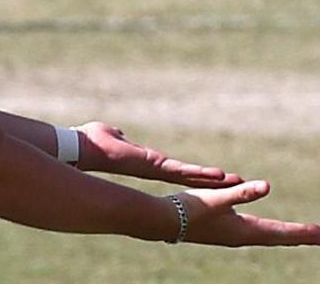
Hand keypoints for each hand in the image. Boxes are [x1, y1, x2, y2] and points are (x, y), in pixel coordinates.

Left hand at [75, 121, 240, 186]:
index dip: (194, 175)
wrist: (83, 149)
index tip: (212, 179)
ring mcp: (156, 168)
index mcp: (147, 162)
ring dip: (211, 180)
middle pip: (188, 177)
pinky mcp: (154, 165)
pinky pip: (181, 172)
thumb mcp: (112, 136)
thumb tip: (118, 134)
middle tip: (235, 185)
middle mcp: (156, 168)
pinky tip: (217, 178)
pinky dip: (199, 174)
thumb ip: (119, 137)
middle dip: (210, 182)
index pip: (176, 170)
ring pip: (189, 177)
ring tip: (235, 182)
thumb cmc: (93, 141)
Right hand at [176, 180, 319, 246]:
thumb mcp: (217, 197)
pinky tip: (265, 227)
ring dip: (285, 234)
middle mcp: (239, 236)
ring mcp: (231, 234)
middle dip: (298, 237)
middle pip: (276, 237)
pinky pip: (254, 230)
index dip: (300, 234)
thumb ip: (242, 192)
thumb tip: (266, 187)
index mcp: (242, 231)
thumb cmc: (189, 209)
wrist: (161, 220)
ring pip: (265, 235)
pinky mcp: (223, 229)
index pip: (278, 233)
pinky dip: (267, 229)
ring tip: (301, 235)